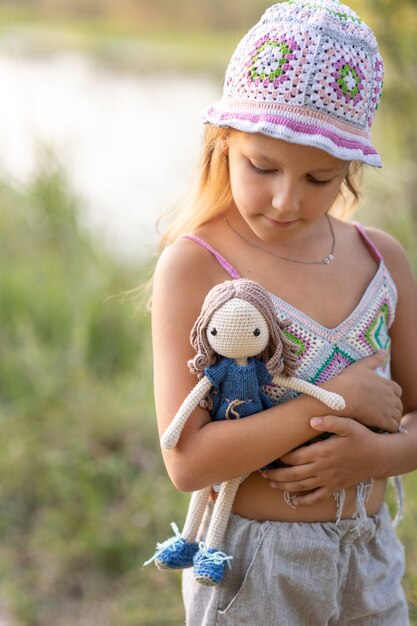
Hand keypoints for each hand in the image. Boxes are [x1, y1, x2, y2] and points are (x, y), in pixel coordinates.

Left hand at [261, 415, 387, 505]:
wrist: (379, 457)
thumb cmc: (361, 437)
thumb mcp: (348, 425)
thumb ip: (330, 421)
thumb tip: (310, 420)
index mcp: (322, 452)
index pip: (294, 456)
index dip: (280, 456)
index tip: (269, 453)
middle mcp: (322, 468)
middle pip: (293, 474)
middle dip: (275, 474)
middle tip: (261, 471)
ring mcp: (328, 480)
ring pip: (301, 487)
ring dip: (283, 486)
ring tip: (270, 483)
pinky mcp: (334, 488)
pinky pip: (316, 497)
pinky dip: (304, 501)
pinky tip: (293, 501)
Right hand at [323, 351, 402, 432]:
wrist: (341, 396)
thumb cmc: (348, 381)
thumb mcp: (360, 366)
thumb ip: (373, 359)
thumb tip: (383, 350)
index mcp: (386, 383)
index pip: (397, 390)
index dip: (391, 394)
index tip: (383, 398)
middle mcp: (390, 396)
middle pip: (398, 404)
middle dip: (393, 407)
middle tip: (381, 411)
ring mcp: (388, 409)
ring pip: (397, 415)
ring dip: (392, 418)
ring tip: (381, 421)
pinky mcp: (384, 421)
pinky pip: (393, 426)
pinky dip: (390, 427)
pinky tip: (381, 428)